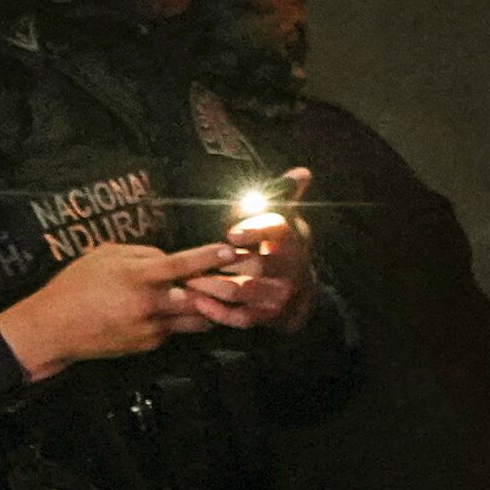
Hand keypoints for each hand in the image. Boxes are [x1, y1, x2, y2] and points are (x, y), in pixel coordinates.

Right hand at [0, 238, 240, 379]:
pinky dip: (178, 320)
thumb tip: (170, 257)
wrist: (54, 328)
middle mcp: (149, 303)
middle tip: (228, 279)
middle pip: (201, 298)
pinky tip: (167, 312)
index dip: (209, 258)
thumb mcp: (105, 255)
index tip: (230, 252)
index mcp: (137, 276)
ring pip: (196, 319)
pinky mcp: (149, 344)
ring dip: (205, 308)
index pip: (182, 265)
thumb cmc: (76, 286)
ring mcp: (151, 327)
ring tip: (204, 296)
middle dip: (218, 289)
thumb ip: (142, 253)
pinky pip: (175, 330)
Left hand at [183, 166, 314, 327]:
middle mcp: (290, 269)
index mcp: (293, 240)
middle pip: (254, 263)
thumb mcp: (289, 221)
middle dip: (221, 260)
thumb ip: (285, 196)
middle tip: (192, 257)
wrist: (304, 293)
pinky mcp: (267, 317)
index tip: (230, 233)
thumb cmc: (286, 249)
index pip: (278, 231)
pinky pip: (239, 317)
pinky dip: (216, 311)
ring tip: (186, 278)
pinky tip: (196, 300)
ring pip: (240, 290)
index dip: (255, 231)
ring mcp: (278, 295)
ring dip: (210, 285)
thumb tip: (301, 172)